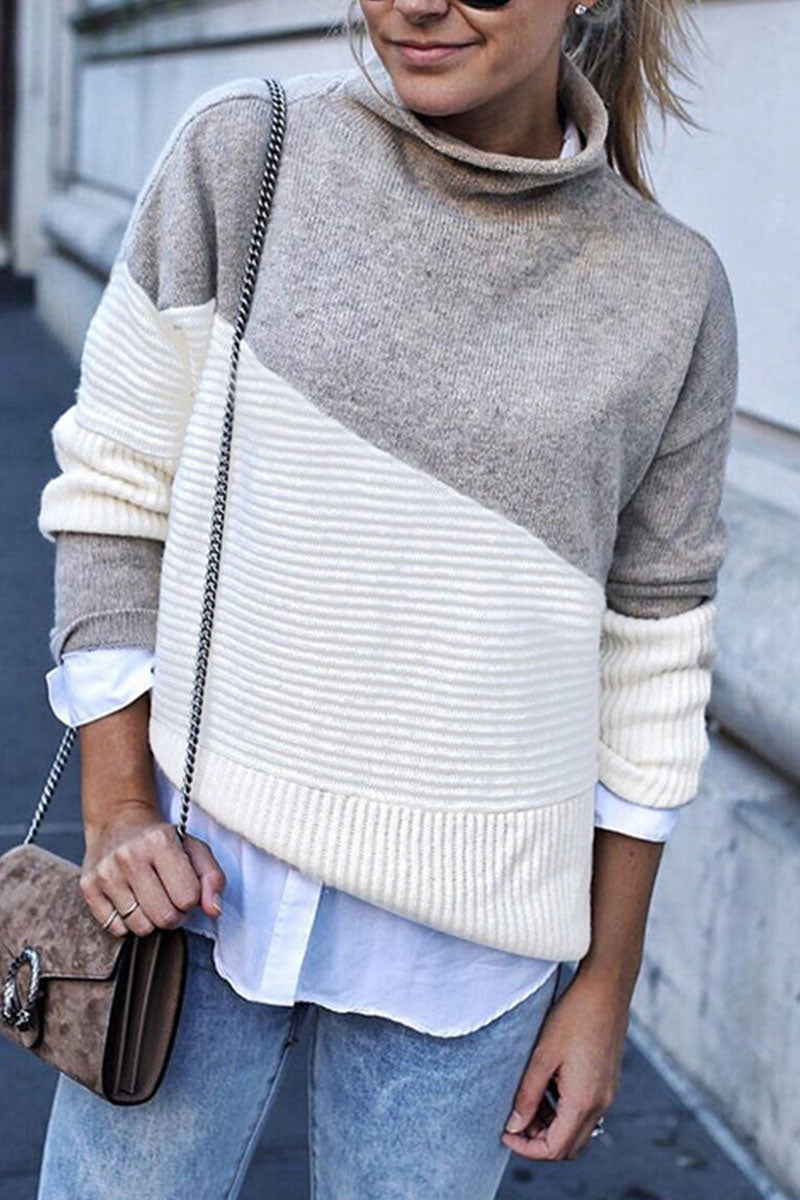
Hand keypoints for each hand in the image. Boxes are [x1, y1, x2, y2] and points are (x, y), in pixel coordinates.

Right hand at [79, 799, 226, 937]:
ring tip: (150, 898)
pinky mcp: (88, 887)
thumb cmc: (160, 840)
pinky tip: (130, 900)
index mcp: (160, 842)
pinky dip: (127, 922)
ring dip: (151, 920)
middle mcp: (129, 856)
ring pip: (140, 927)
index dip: (192, 900)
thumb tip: (214, 911)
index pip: (188, 897)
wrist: (119, 823)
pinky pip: (116, 929)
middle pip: (164, 917)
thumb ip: (213, 878)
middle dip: (174, 915)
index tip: (185, 890)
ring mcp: (106, 872)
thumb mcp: (195, 848)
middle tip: (170, 898)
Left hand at [500, 962, 631, 1160]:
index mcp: (584, 1101)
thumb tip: (515, 1125)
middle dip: (539, 1143)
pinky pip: (586, 1113)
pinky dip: (565, 1114)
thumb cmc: (574, 1017)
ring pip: (578, 1131)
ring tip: (526, 1106)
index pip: (555, 1148)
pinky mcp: (608, 1083)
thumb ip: (528, 1095)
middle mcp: (601, 1104)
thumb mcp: (542, 1056)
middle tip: (514, 1123)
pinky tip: (546, 1092)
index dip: (526, 1148)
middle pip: (569, 1147)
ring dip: (552, 1128)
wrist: (606, 990)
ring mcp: (607, 1094)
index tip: (505, 1134)